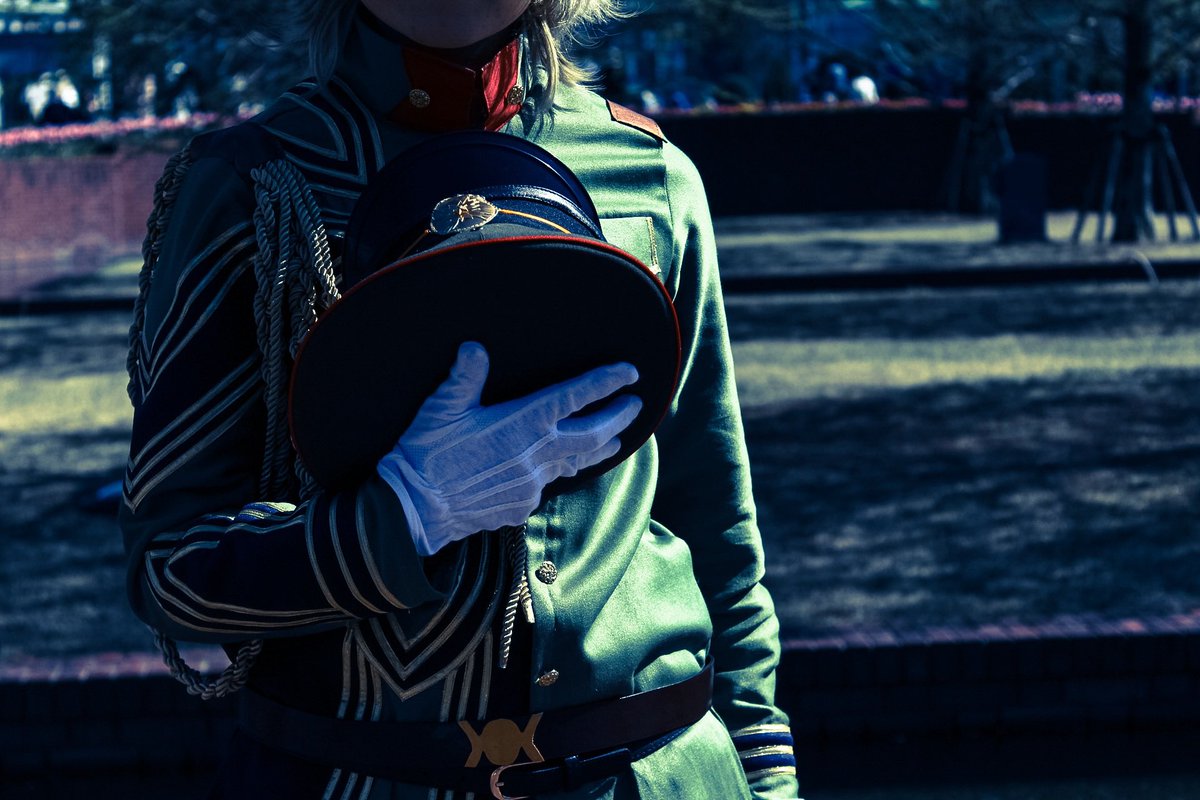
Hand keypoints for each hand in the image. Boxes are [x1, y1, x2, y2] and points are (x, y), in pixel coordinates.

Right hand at [377, 342, 641, 554]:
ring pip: (577, 461)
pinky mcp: (523, 504)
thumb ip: (464, 377)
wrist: (416, 509)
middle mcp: (536, 453)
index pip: (576, 396)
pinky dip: (559, 471)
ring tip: (617, 439)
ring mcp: (533, 483)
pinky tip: (560, 467)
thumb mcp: (442, 407)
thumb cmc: (426, 453)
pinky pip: (548, 484)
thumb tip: (475, 347)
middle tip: (635, 405)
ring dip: (600, 447)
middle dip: (618, 417)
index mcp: (522, 422)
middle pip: (593, 433)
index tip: (630, 373)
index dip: (606, 382)